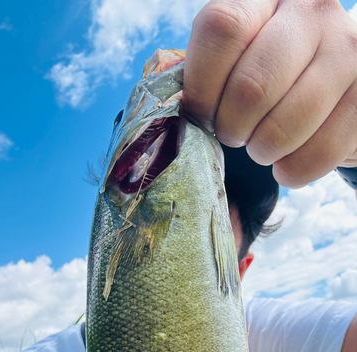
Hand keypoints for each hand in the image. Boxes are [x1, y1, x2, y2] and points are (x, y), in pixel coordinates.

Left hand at [183, 0, 356, 187]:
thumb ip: (208, 69)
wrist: (334, 88)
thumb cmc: (272, 74)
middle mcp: (313, 13)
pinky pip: (317, 154)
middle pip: (252, 85)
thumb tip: (177, 110)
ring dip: (261, 151)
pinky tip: (285, 164)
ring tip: (260, 147)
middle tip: (233, 134)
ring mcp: (348, 54)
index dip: (202, 86)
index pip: (223, 29)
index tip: (201, 113)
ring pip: (284, 126)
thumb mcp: (237, 56)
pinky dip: (291, 172)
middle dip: (231, 127)